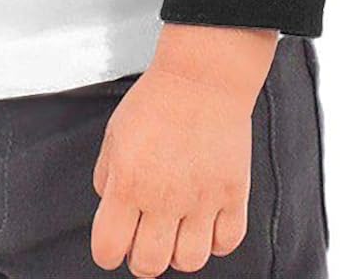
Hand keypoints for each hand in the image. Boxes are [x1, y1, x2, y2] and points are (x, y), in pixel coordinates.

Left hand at [91, 25, 277, 275]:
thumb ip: (107, 176)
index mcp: (128, 183)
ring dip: (179, 253)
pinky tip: (205, 222)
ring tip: (176, 231)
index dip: (107, 251)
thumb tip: (110, 204)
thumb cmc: (158, 99)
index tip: (113, 244)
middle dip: (141, 259)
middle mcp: (163, 198)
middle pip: (149, 264)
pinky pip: (226, 243)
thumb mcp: (114, 133)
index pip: (108, 248)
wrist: (202, 78)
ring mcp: (201, 200)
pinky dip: (215, 241)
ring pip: (189, 262)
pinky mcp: (233, 195)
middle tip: (144, 240)